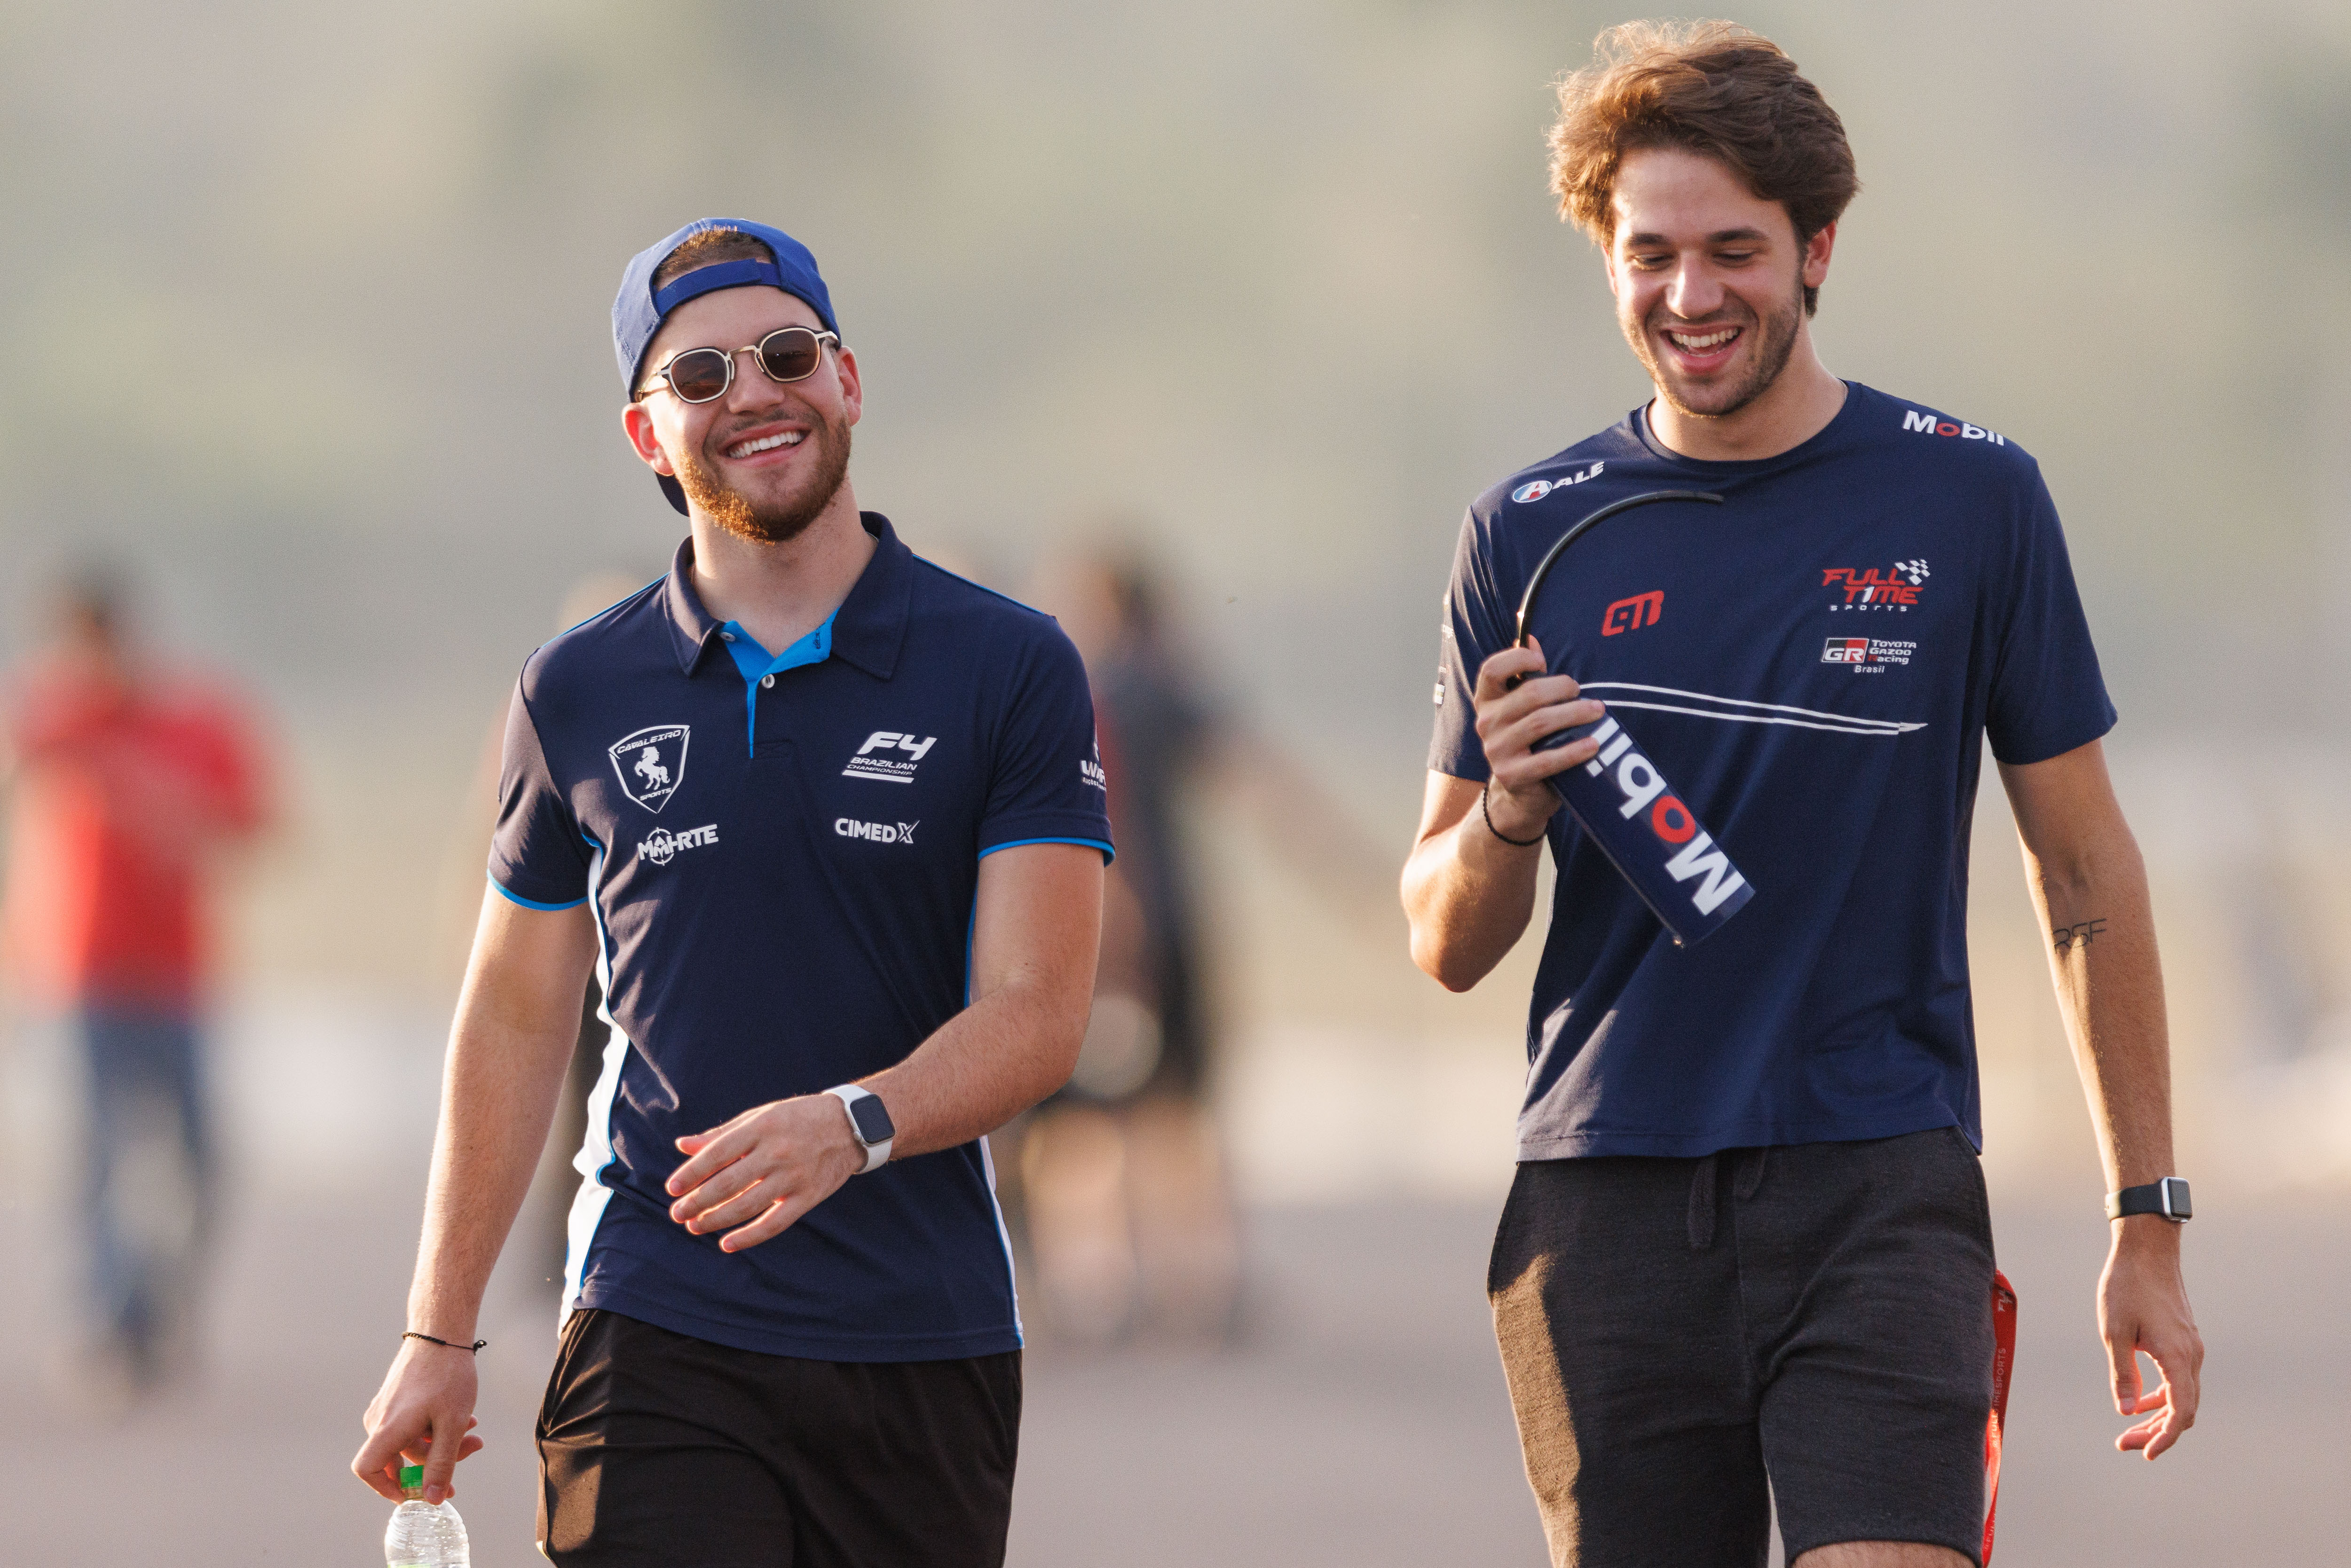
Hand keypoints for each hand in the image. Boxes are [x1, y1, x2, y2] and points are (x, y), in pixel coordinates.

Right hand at [352, 1339, 486, 1502]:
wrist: (442, 1331)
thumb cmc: (447, 1375)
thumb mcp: (452, 1424)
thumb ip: (442, 1464)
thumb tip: (433, 1499)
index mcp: (387, 1429)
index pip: (368, 1469)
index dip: (387, 1487)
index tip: (416, 1492)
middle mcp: (379, 1420)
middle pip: (400, 1457)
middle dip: (436, 1461)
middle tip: (472, 1450)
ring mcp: (386, 1407)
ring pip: (411, 1440)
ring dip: (442, 1442)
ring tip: (474, 1430)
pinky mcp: (397, 1397)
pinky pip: (412, 1424)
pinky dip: (436, 1427)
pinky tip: (463, 1417)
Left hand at [667, 1093, 864, 1251]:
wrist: (850, 1126)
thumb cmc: (797, 1119)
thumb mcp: (760, 1116)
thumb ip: (722, 1134)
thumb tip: (683, 1146)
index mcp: (762, 1127)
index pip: (718, 1153)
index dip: (692, 1173)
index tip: (672, 1189)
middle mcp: (777, 1152)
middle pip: (729, 1183)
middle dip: (698, 1201)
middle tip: (677, 1213)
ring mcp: (794, 1176)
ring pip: (748, 1205)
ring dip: (716, 1220)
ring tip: (694, 1226)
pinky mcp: (808, 1196)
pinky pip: (775, 1222)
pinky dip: (750, 1236)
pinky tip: (727, 1243)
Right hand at [1472, 638, 1604, 840]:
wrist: (1518, 793)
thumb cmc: (1528, 741)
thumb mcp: (1521, 708)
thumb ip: (1524, 676)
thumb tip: (1530, 638)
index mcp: (1487, 701)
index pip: (1492, 669)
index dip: (1518, 659)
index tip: (1543, 663)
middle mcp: (1486, 723)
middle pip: (1529, 695)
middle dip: (1563, 688)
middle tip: (1584, 693)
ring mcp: (1496, 750)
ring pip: (1541, 723)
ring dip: (1575, 714)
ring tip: (1598, 712)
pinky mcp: (1512, 774)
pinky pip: (1547, 760)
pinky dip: (1574, 750)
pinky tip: (1594, 744)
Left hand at [2099, 1218, 2202, 1458]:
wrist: (2147, 1250)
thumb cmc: (2127, 1286)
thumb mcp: (2115, 1331)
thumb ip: (2122, 1373)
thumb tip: (2124, 1411)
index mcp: (2178, 1357)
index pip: (2180, 1412)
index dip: (2165, 1438)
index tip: (2146, 1455)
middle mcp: (2192, 1356)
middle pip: (2182, 1409)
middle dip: (2157, 1432)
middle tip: (2126, 1445)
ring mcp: (2191, 1347)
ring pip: (2181, 1395)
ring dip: (2158, 1415)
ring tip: (2129, 1429)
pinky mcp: (2184, 1339)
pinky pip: (2178, 1378)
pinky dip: (2161, 1394)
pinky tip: (2138, 1399)